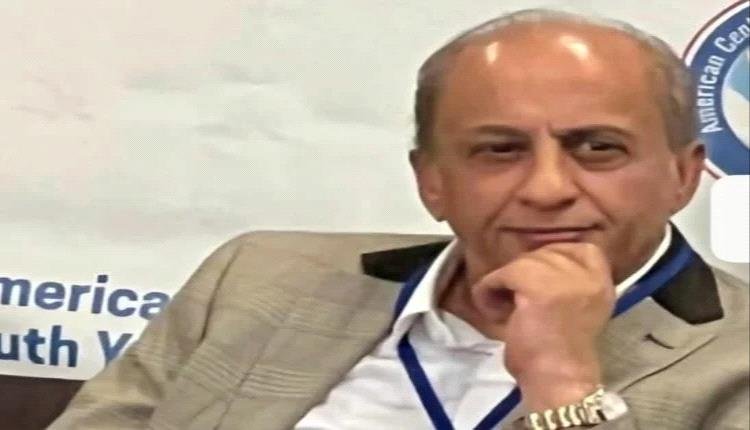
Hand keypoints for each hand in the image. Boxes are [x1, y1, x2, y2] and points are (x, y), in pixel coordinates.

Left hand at [469, 242, 615, 409]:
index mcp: (603, 281)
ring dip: (505, 280)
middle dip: (525, 271)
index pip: (583, 248)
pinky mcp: (539, 287)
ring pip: (524, 261)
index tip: (538, 277)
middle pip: (547, 251)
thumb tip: (532, 263)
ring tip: (501, 303)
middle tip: (514, 297)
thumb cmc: (560, 354)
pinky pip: (505, 273)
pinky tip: (491, 307)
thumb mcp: (576, 307)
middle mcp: (589, 276)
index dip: (554, 257)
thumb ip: (565, 283)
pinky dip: (489, 288)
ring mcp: (566, 279)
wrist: (558, 382)